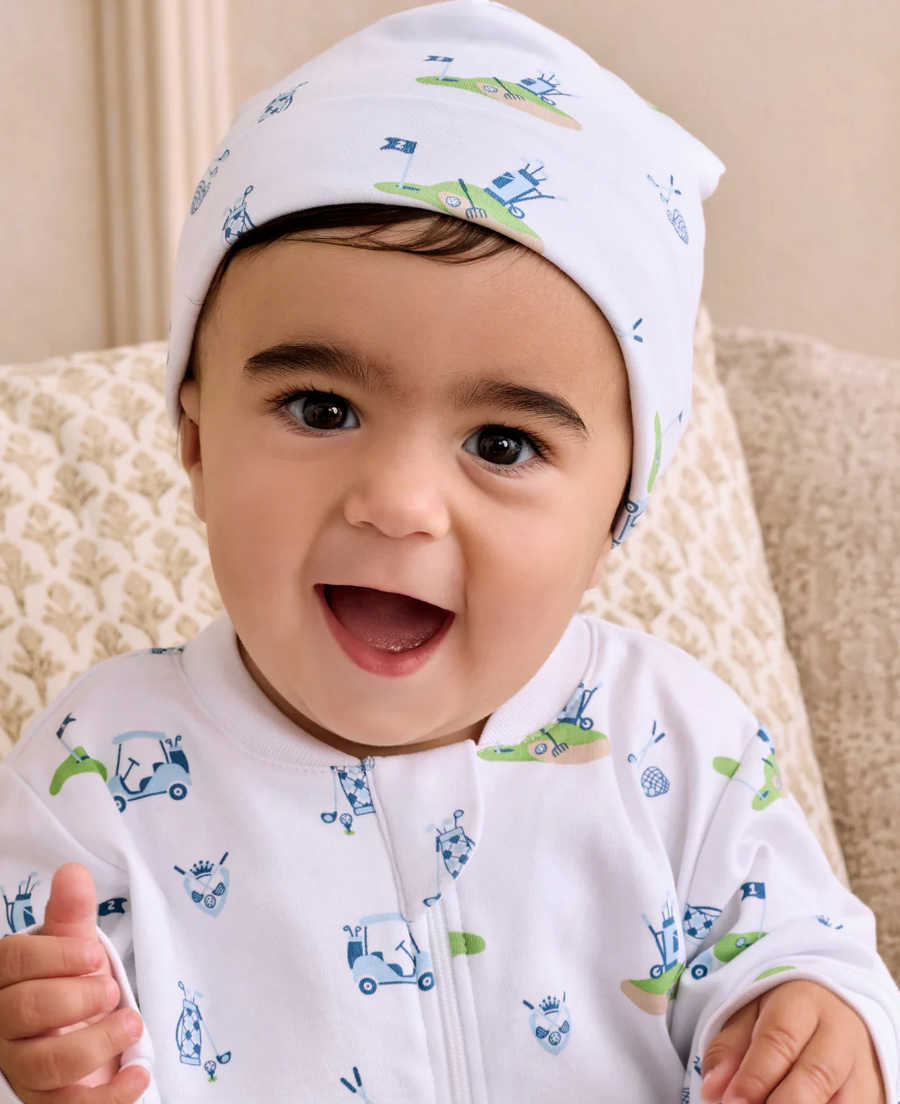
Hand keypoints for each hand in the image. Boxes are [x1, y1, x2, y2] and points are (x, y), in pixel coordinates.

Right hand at [0, 862, 148, 1102]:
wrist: (86, 1037)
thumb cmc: (74, 987)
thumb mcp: (75, 948)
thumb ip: (72, 914)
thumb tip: (72, 873)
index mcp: (7, 980)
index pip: (12, 962)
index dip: (55, 957)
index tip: (92, 956)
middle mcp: (5, 1027)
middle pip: (24, 1011)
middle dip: (76, 997)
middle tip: (109, 990)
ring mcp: (22, 1068)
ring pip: (45, 1063)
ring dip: (97, 1042)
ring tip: (131, 1023)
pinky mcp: (48, 1102)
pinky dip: (110, 1096)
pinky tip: (139, 1071)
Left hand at [700, 978, 885, 1103]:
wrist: (838, 1009)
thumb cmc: (785, 1014)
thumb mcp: (750, 1015)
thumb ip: (728, 1048)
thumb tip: (713, 1090)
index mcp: (804, 1003)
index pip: (779, 1040)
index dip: (754, 1076)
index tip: (731, 1102)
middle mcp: (840, 1034)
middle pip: (815, 1076)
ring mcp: (863, 1067)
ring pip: (842, 1102)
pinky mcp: (874, 1093)